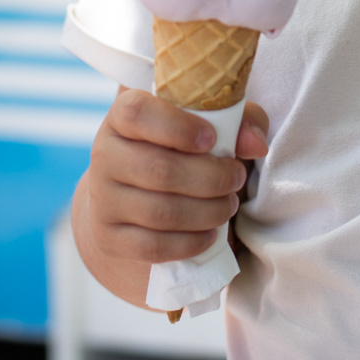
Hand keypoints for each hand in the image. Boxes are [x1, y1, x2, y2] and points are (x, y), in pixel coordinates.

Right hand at [73, 90, 269, 303]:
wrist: (137, 192)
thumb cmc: (182, 148)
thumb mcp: (208, 124)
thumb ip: (238, 123)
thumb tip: (256, 144)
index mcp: (122, 115)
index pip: (137, 113)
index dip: (177, 126)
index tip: (212, 139)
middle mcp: (104, 153)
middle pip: (158, 170)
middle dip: (210, 179)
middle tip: (236, 179)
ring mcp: (103, 199)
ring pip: (158, 211)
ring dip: (205, 212)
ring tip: (228, 205)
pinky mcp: (109, 237)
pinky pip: (151, 246)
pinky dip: (188, 244)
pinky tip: (209, 235)